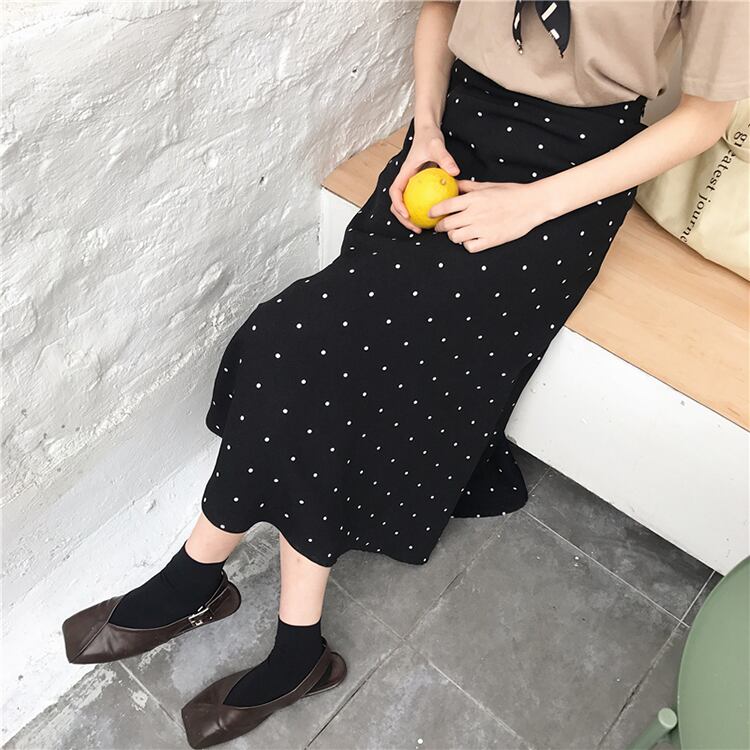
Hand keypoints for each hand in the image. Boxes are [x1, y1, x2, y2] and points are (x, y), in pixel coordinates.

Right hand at [389, 123, 460, 232]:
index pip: (394, 191)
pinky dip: (423, 211)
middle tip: (416, 229)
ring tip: (423, 228)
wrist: (428, 132)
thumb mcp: (437, 146)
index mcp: (404, 173)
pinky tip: (436, 217)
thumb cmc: (430, 137)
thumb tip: (455, 172)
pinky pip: (418, 201)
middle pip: (396, 204)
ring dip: (411, 218)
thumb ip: (445, 158)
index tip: (407, 214)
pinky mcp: (418, 186)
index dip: (398, 204)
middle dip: (403, 219)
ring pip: (405, 205)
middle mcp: (405, 180)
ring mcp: (411, 184)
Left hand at [431, 180, 550, 252]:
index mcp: (473, 199)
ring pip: (455, 237)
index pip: (445, 206)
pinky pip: (469, 247)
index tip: (430, 214)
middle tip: (439, 227)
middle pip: (446, 224)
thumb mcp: (488, 185)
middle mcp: (475, 214)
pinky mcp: (491, 241)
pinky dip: (467, 244)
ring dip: (453, 236)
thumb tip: (453, 183)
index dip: (434, 211)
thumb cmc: (511, 193)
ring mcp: (482, 228)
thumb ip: (469, 187)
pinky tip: (471, 240)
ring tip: (456, 233)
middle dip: (439, 227)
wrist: (532, 204)